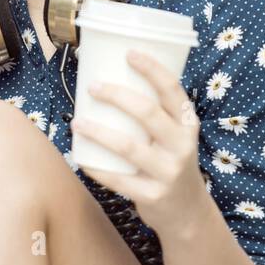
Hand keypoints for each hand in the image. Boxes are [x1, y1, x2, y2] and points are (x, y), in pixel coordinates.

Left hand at [71, 48, 209, 230]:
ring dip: (98, 132)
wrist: (188, 211)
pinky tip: (80, 158)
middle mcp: (182, 146)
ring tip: (77, 122)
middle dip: (116, 95)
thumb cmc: (171, 162)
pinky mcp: (152, 195)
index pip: (172, 90)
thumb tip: (112, 79)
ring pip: (128, 146)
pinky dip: (96, 167)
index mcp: (187, 124)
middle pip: (147, 112)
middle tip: (92, 87)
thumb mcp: (176, 136)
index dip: (152, 69)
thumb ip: (156, 114)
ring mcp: (168, 172)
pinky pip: (118, 179)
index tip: (129, 53)